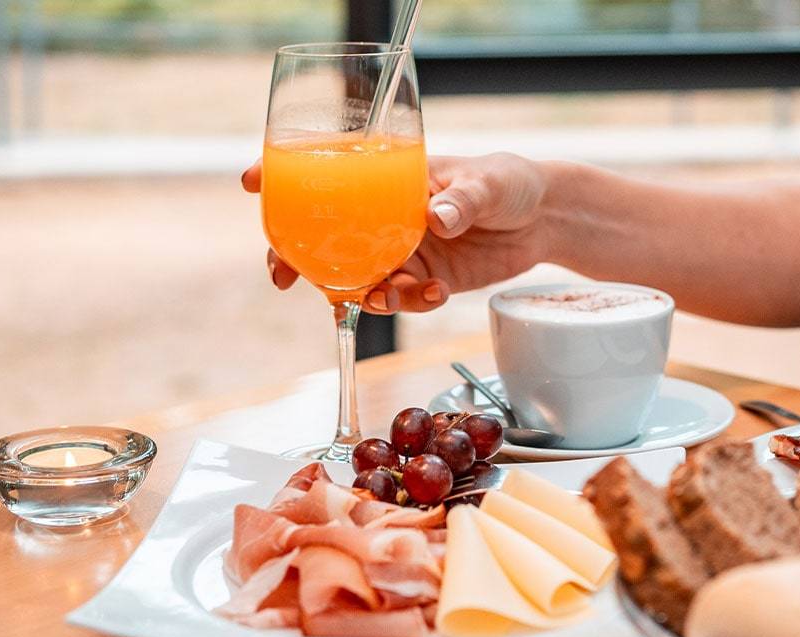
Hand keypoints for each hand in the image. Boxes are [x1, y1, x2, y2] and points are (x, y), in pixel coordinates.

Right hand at [241, 152, 549, 313]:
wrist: (546, 221)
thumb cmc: (511, 183)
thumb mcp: (489, 183)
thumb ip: (463, 200)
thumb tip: (436, 218)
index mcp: (390, 177)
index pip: (328, 170)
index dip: (283, 175)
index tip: (253, 181)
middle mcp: (386, 215)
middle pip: (324, 235)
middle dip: (296, 256)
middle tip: (284, 275)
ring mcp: (403, 249)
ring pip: (359, 276)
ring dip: (361, 291)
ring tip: (385, 294)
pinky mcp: (426, 280)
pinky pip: (401, 298)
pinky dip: (410, 303)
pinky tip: (436, 294)